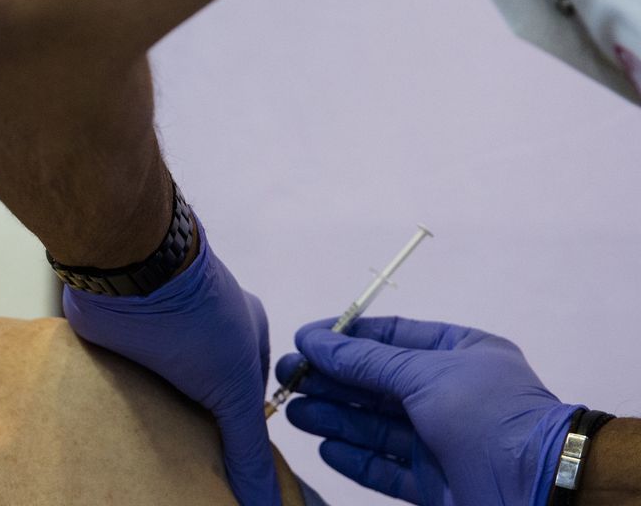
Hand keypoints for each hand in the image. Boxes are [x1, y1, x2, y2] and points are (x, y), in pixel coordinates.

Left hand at [62, 223, 279, 505]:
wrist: (126, 267)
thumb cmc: (195, 316)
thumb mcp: (234, 389)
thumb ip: (248, 448)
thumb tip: (265, 505)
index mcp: (245, 336)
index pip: (248, 404)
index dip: (240, 443)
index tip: (233, 484)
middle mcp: (206, 334)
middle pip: (204, 400)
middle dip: (198, 438)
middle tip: (189, 483)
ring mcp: (163, 338)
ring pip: (165, 396)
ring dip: (160, 426)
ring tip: (155, 475)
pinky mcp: (123, 342)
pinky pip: (127, 385)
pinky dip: (126, 410)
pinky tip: (122, 442)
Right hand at [279, 316, 580, 505]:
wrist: (541, 490)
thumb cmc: (489, 416)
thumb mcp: (424, 374)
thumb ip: (365, 360)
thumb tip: (313, 339)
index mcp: (460, 354)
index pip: (391, 336)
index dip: (345, 337)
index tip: (303, 339)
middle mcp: (449, 394)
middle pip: (377, 382)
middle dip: (332, 379)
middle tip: (287, 377)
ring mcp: (441, 440)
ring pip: (376, 425)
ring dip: (334, 417)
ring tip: (293, 412)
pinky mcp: (435, 482)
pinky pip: (385, 466)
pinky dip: (354, 457)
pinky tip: (324, 447)